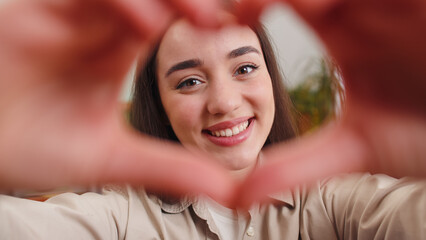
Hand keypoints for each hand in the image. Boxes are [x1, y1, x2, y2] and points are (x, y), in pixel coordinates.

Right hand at [0, 0, 234, 203]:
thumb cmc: (33, 149)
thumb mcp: (111, 159)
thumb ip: (167, 168)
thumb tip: (227, 190)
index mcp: (117, 50)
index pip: (171, 17)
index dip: (207, 21)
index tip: (240, 35)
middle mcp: (96, 26)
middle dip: (191, 1)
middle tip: (229, 19)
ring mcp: (66, 14)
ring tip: (203, 18)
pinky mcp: (31, 9)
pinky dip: (120, 3)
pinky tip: (145, 27)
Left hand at [235, 0, 425, 205]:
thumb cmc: (424, 134)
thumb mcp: (355, 148)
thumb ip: (298, 166)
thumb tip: (241, 195)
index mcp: (339, 25)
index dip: (244, 2)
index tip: (214, 26)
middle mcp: (361, 2)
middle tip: (243, 12)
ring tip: (308, 11)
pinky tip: (326, 9)